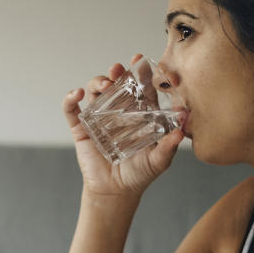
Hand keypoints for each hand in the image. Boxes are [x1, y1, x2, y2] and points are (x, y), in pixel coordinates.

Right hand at [63, 53, 184, 198]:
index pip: (140, 88)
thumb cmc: (139, 174)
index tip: (140, 60)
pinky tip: (76, 94)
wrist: (116, 192)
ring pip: (95, 92)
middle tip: (118, 70)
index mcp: (139, 114)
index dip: (140, 73)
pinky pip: (72, 110)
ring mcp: (98, 119)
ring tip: (103, 84)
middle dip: (116, 72)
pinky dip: (70, 99)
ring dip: (97, 82)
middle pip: (116, 84)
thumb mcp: (159, 160)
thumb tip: (182, 129)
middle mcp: (118, 112)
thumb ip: (169, 145)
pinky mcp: (81, 129)